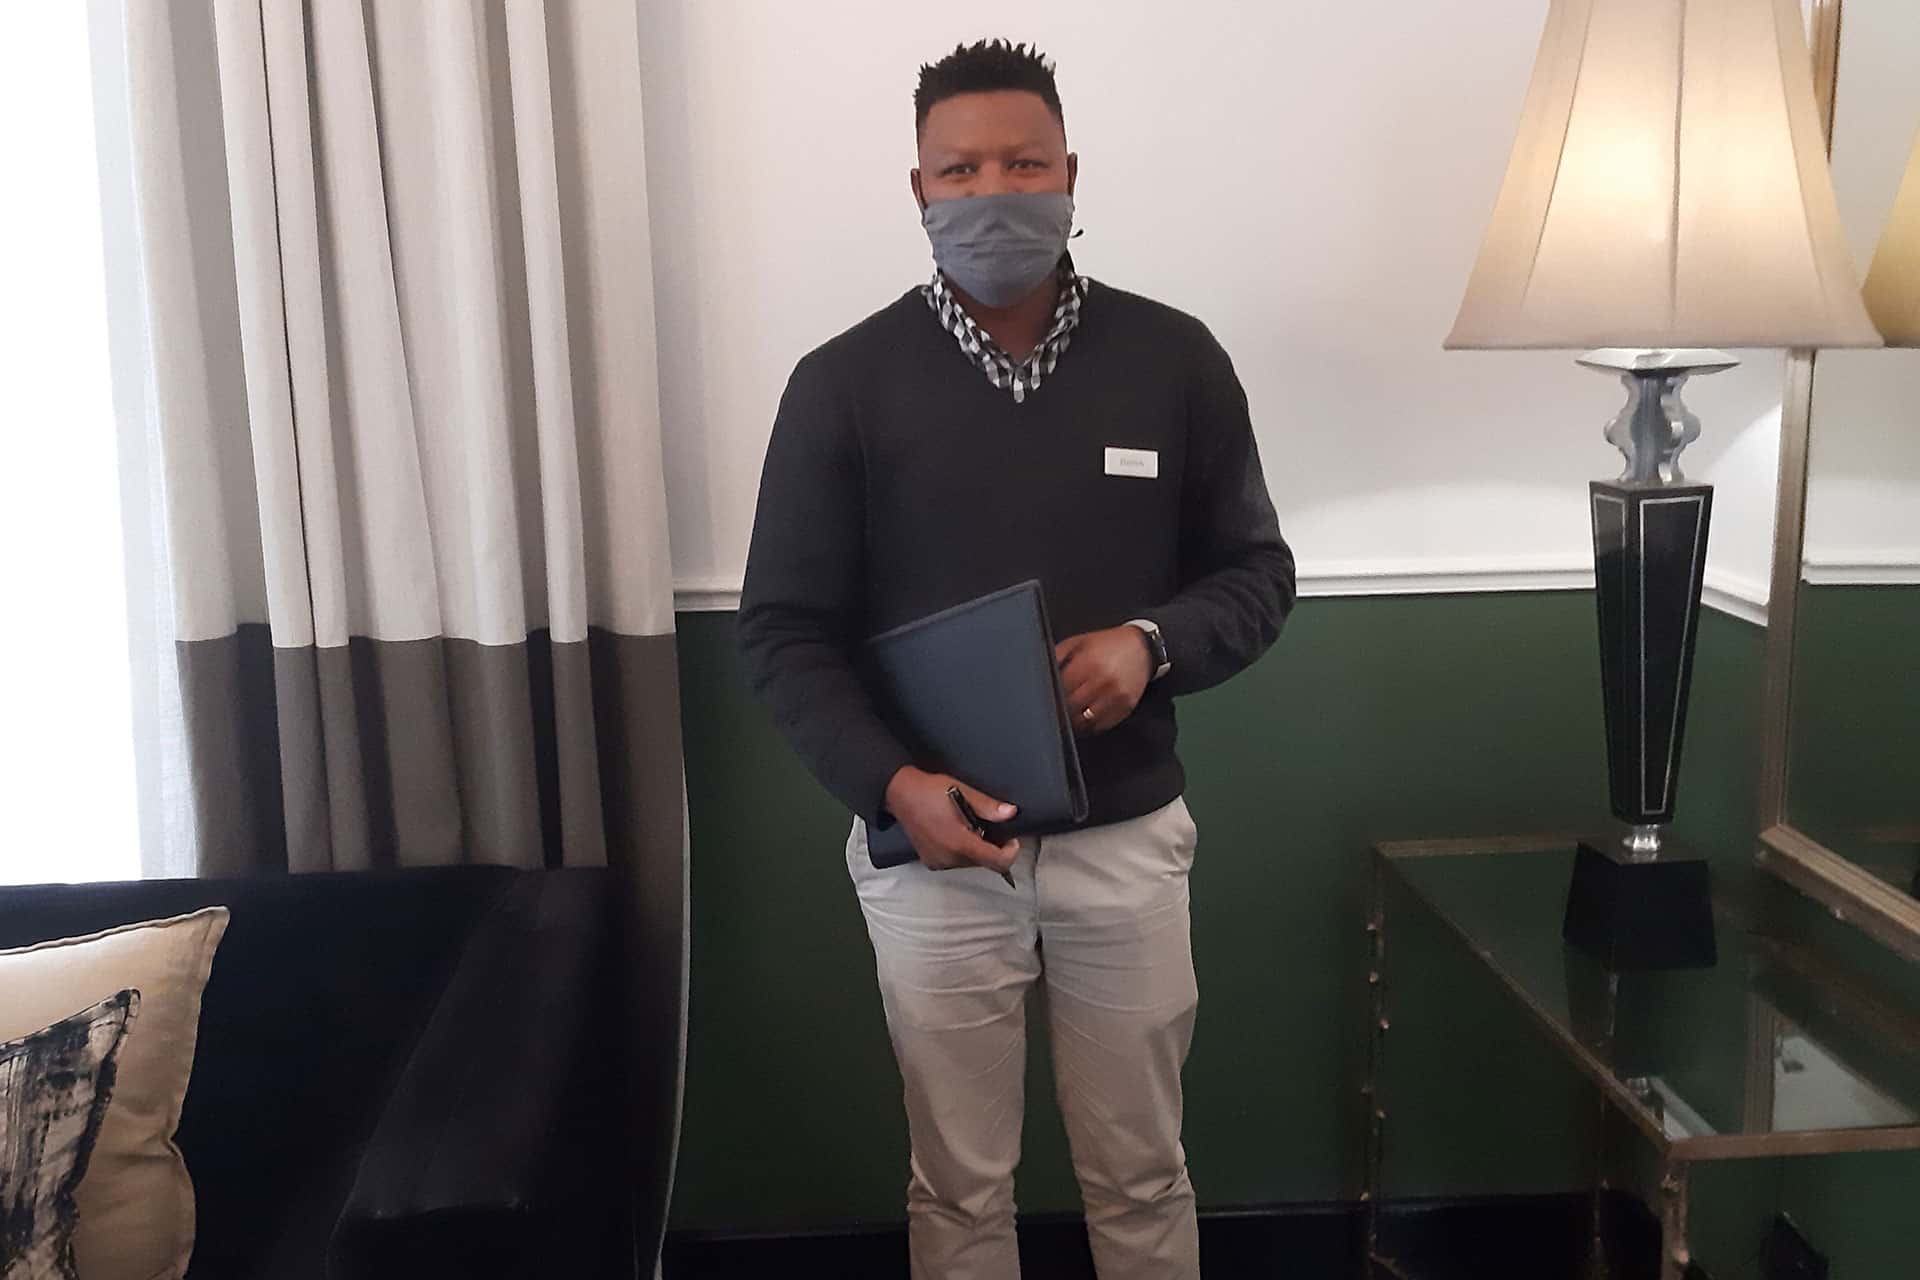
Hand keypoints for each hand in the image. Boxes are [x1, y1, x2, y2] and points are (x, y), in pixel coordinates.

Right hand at [883, 767, 1020, 872]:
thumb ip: (988, 807)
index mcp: (959, 843)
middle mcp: (949, 858)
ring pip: (970, 863)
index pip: (997, 862)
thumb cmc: (929, 791)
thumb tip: (1010, 813)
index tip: (1011, 839)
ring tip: (968, 826)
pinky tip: (955, 832)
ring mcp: (938, 862)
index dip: (1010, 852)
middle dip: (992, 847)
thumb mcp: (963, 792)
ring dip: (976, 849)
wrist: (899, 794)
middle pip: (984, 863)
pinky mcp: (931, 862)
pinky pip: (955, 862)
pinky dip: (961, 851)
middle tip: (987, 825)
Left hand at [1056, 627, 1152, 735]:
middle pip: (1072, 707)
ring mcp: (1116, 697)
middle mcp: (1104, 682)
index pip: (1062, 690)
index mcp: (1089, 663)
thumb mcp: (1079, 642)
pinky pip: (1102, 726)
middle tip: (1055, 711)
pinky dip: (1090, 726)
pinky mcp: (1126, 708)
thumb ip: (1058, 655)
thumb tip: (1040, 671)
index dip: (1051, 697)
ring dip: (1073, 722)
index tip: (1046, 700)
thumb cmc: (1109, 645)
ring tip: (1067, 717)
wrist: (1142, 648)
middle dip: (1060, 710)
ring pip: (1086, 721)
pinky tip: (1084, 719)